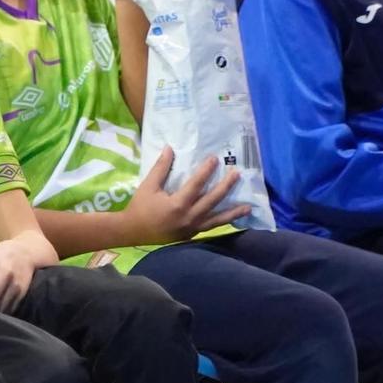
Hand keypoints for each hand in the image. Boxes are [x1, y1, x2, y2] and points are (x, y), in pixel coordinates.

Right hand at [122, 147, 248, 244]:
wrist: (133, 231)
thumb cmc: (140, 207)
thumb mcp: (148, 186)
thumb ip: (161, 168)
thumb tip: (169, 148)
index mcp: (177, 204)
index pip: (196, 184)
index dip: (206, 171)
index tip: (215, 159)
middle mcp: (189, 217)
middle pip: (212, 200)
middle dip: (226, 186)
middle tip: (237, 173)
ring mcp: (192, 227)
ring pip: (217, 219)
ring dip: (233, 212)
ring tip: (248, 206)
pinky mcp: (192, 234)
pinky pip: (211, 227)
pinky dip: (223, 222)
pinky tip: (232, 218)